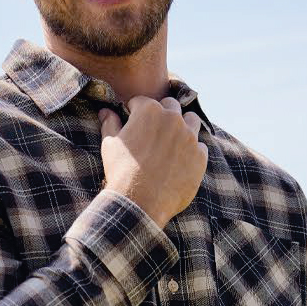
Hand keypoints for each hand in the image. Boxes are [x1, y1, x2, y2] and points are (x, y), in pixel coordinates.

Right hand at [99, 94, 206, 228]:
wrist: (139, 203)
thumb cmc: (121, 172)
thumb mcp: (110, 145)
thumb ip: (110, 123)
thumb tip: (105, 111)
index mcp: (149, 110)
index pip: (143, 102)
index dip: (135, 111)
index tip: (133, 121)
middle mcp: (173, 118)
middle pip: (171, 106)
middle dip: (162, 114)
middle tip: (154, 132)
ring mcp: (189, 137)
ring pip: (192, 121)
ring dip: (183, 126)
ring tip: (173, 142)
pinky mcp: (200, 156)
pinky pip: (200, 146)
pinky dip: (192, 150)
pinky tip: (181, 161)